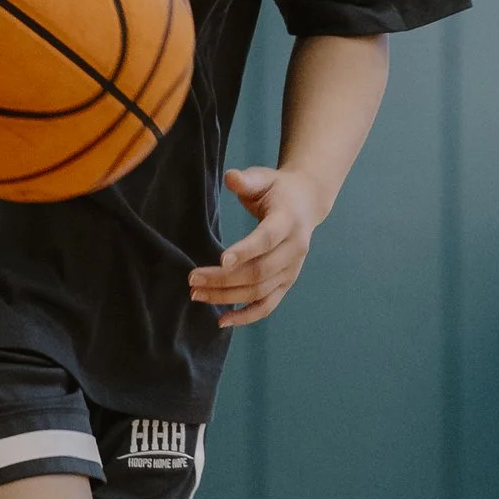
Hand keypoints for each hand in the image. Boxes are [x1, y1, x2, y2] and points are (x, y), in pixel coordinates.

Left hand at [189, 166, 324, 329]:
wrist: (306, 202)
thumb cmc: (277, 189)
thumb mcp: (264, 178)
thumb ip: (247, 180)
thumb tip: (231, 177)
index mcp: (289, 221)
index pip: (267, 239)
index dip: (245, 251)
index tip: (220, 260)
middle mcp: (294, 249)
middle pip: (259, 271)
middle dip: (224, 279)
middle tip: (193, 280)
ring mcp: (292, 270)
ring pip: (259, 291)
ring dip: (227, 297)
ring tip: (197, 295)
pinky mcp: (287, 282)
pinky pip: (267, 305)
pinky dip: (246, 317)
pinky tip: (222, 320)